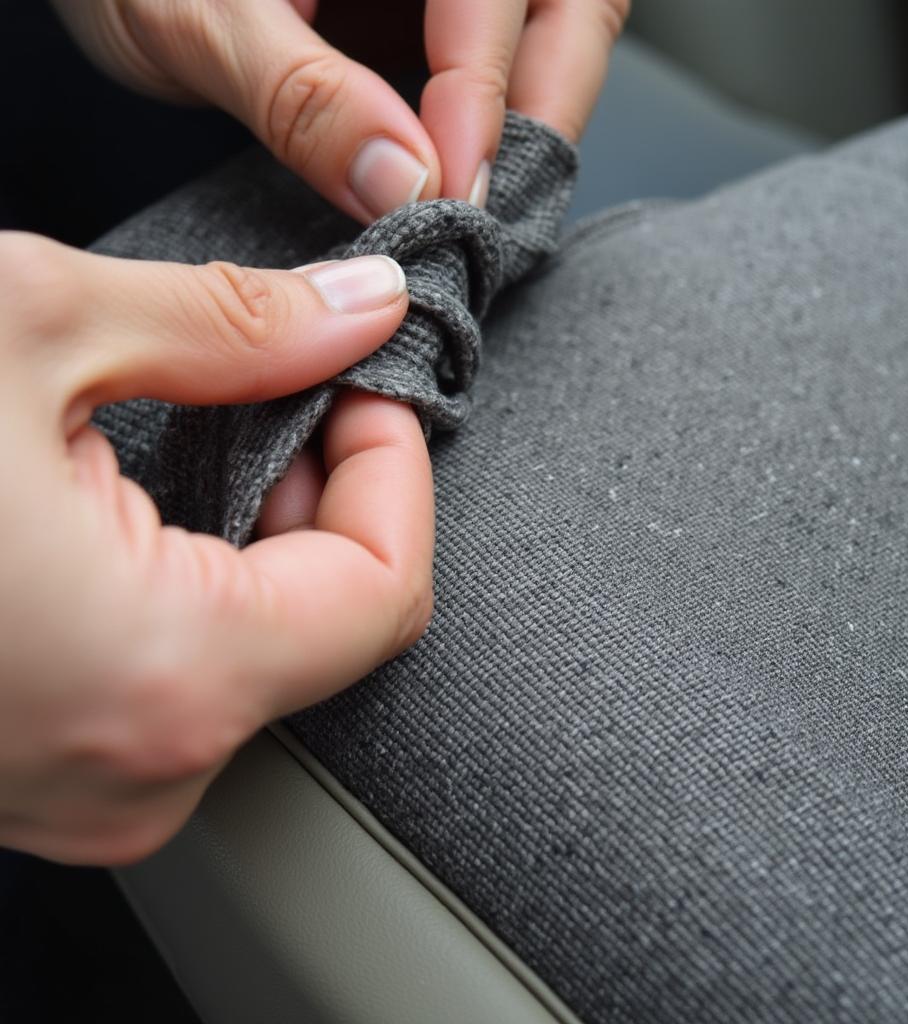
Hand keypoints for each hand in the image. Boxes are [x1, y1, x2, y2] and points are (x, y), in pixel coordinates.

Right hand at [0, 233, 433, 864]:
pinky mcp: (47, 770)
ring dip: (267, 534)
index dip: (395, 474)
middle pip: (333, 623)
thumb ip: (237, 327)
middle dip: (333, 492)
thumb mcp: (30, 329)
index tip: (368, 387)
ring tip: (222, 434)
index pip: (384, 592)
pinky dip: (203, 583)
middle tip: (299, 389)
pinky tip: (158, 504)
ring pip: (264, 652)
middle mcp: (138, 770)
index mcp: (161, 676)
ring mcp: (92, 790)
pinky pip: (183, 676)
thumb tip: (363, 315)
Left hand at [51, 0, 628, 218]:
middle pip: (565, 6)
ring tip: (479, 199)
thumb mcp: (193, 16)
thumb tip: (401, 180)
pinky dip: (497, 121)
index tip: (450, 191)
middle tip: (488, 207)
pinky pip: (509, 55)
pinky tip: (456, 173)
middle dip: (542, 108)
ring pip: (551, 30)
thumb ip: (300, 94)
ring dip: (531, 119)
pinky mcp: (435, 11)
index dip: (485, 90)